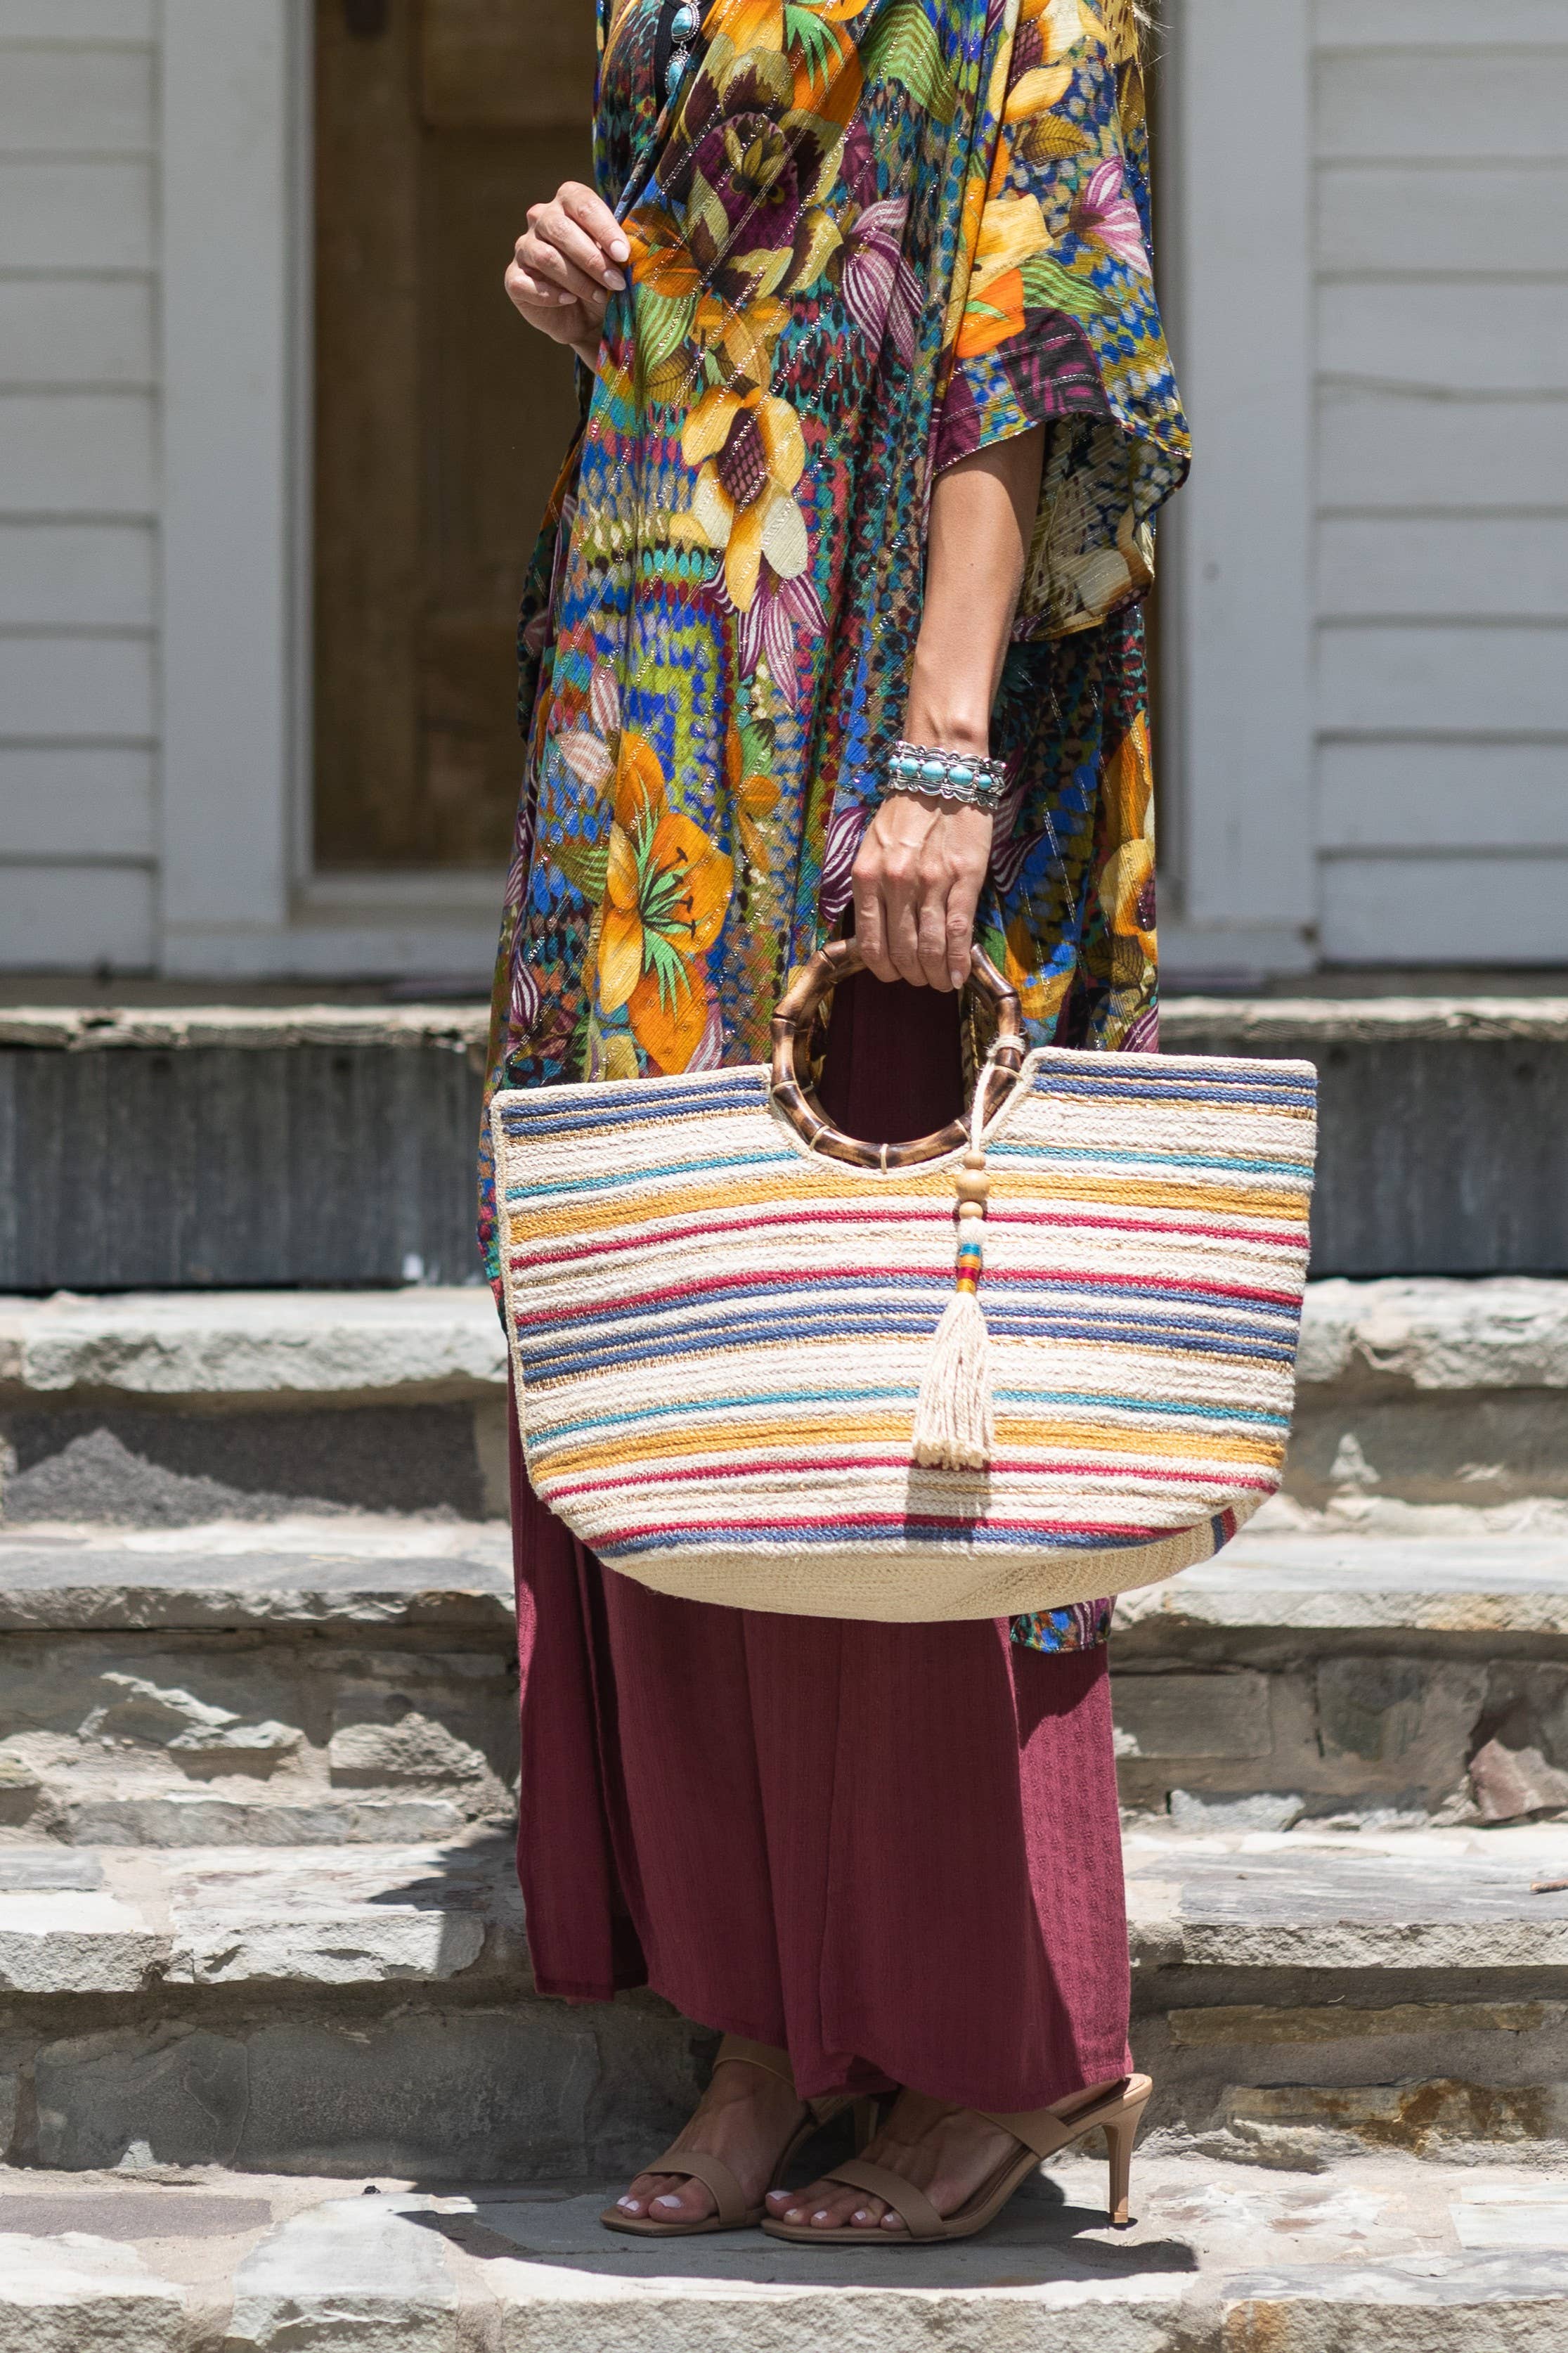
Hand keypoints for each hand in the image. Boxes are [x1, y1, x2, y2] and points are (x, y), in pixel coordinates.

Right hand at [505, 180, 628, 372]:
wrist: (584, 316)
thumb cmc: (602, 279)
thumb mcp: (616, 261)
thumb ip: (620, 249)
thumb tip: (633, 251)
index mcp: (567, 202)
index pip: (581, 203)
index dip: (603, 228)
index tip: (623, 254)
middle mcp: (542, 218)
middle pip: (561, 229)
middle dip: (592, 259)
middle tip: (617, 282)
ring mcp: (524, 247)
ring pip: (546, 257)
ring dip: (577, 280)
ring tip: (600, 296)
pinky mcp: (515, 277)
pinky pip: (527, 283)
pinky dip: (551, 294)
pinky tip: (569, 300)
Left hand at [851, 794, 994, 991]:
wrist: (941, 772)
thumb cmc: (907, 811)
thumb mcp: (874, 848)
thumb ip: (873, 888)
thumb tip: (880, 934)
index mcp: (867, 877)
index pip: (871, 943)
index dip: (884, 969)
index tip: (895, 976)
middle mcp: (895, 883)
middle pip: (902, 952)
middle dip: (912, 976)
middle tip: (923, 981)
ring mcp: (930, 882)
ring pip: (930, 948)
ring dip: (936, 975)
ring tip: (942, 983)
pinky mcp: (964, 878)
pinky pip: (958, 932)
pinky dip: (958, 962)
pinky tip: (959, 976)